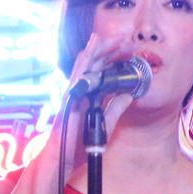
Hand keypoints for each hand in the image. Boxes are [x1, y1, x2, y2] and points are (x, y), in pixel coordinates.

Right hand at [54, 33, 136, 169]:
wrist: (63, 157)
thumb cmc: (80, 143)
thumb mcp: (104, 124)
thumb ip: (115, 109)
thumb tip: (128, 94)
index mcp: (90, 96)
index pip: (104, 74)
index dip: (116, 62)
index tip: (129, 51)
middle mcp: (81, 92)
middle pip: (95, 66)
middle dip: (108, 50)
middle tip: (123, 38)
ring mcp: (73, 93)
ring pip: (84, 67)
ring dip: (95, 51)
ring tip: (104, 36)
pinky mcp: (69, 98)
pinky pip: (75, 77)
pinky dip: (81, 63)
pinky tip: (86, 51)